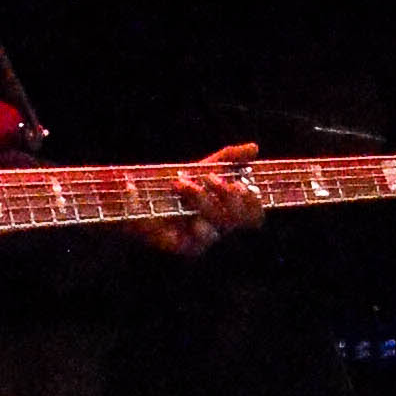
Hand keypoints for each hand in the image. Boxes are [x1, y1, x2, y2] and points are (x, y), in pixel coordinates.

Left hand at [140, 141, 266, 256]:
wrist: (141, 199)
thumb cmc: (174, 186)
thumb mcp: (203, 167)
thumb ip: (229, 158)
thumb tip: (255, 148)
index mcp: (228, 210)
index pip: (254, 214)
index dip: (253, 202)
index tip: (240, 183)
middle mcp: (220, 226)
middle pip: (236, 217)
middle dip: (224, 194)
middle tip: (206, 177)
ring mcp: (205, 239)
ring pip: (218, 225)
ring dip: (202, 200)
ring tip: (181, 183)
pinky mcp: (187, 248)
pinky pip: (200, 240)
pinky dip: (192, 221)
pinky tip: (179, 206)